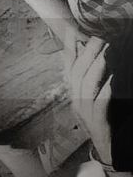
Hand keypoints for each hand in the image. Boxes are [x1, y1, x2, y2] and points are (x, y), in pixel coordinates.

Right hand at [63, 33, 112, 165]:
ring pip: (85, 87)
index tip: (71, 30)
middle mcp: (75, 99)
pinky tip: (110, 82)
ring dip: (94, 70)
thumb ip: (89, 77)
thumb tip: (89, 55)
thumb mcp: (91, 96)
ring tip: (103, 55)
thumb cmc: (100, 119)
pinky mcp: (97, 123)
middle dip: (86, 54)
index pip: (68, 65)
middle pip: (77, 73)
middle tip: (96, 37)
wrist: (104, 147)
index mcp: (73, 91)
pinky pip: (98, 105)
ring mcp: (84, 111)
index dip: (68, 47)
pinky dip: (103, 92)